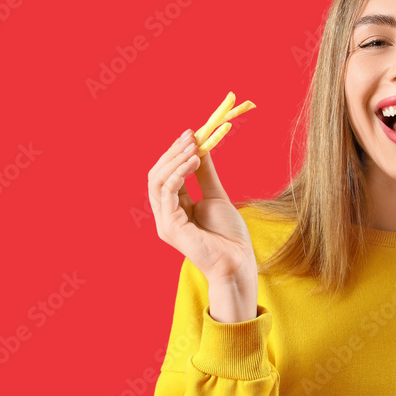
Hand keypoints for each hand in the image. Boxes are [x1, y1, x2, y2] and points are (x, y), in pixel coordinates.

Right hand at [147, 130, 257, 288]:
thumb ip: (205, 174)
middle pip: (157, 175)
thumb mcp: (216, 196)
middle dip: (173, 152)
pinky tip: (194, 161)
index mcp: (175, 208)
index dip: (176, 153)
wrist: (238, 261)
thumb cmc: (229, 235)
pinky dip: (178, 173)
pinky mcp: (170, 227)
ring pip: (157, 181)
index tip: (191, 134)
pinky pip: (166, 192)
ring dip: (175, 159)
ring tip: (194, 146)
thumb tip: (201, 148)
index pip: (166, 174)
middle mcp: (165, 214)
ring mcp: (165, 221)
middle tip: (190, 135)